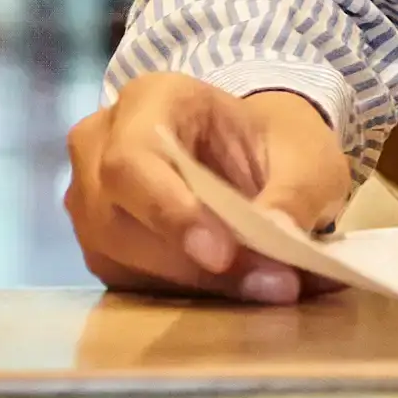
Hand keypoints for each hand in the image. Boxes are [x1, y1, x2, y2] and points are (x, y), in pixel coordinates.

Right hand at [66, 72, 350, 300]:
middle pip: (118, 218)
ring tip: (265, 289)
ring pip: (118, 258)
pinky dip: (183, 297)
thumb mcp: (308, 159)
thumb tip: (275, 236)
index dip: (169, 211)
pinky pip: (127, 284)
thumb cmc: (278, 145)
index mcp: (149, 100)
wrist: (258, 159)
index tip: (222, 253)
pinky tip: (235, 292)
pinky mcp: (100, 247)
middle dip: (192, 263)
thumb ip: (293, 196)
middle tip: (271, 284)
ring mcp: (89, 198)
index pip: (133, 158)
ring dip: (193, 286)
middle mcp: (100, 145)